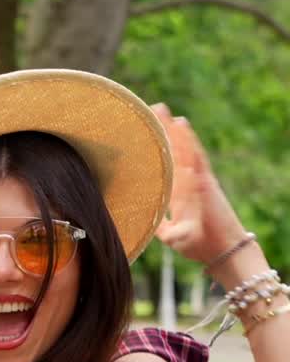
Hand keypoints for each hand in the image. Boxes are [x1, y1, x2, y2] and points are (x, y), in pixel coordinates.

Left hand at [151, 105, 244, 265]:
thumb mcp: (173, 237)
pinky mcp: (206, 181)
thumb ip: (160, 227)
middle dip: (161, 132)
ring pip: (183, 148)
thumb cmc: (201, 245)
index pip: (165, 168)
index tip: (140, 136)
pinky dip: (188, 140)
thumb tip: (143, 221)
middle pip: (172, 152)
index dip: (155, 152)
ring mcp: (198, 180)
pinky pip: (196, 156)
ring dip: (172, 129)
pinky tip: (181, 123)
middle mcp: (188, 183)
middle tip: (148, 111)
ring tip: (160, 109)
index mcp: (180, 194)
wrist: (222, 252)